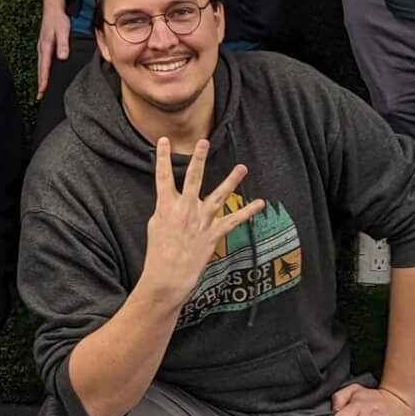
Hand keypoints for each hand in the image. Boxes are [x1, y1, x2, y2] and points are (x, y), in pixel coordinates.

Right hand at [36, 2, 71, 97]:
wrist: (54, 7)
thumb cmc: (58, 18)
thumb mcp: (63, 30)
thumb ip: (63, 44)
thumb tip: (62, 58)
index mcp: (45, 47)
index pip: (44, 68)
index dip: (43, 81)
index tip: (42, 92)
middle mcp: (41, 48)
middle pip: (40, 69)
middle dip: (40, 83)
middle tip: (40, 96)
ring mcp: (42, 46)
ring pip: (41, 65)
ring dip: (42, 77)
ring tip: (43, 88)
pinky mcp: (45, 44)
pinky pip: (43, 60)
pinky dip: (43, 69)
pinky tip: (46, 72)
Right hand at [139, 138, 264, 307]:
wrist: (168, 275)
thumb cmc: (158, 251)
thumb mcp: (155, 225)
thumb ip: (166, 208)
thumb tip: (173, 200)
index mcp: (166, 205)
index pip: (162, 176)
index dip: (162, 157)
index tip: (164, 140)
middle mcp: (185, 209)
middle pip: (193, 178)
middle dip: (198, 159)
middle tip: (203, 142)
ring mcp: (201, 221)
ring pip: (219, 195)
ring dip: (232, 180)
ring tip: (242, 167)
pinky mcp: (214, 234)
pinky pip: (234, 220)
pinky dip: (248, 212)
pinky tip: (259, 203)